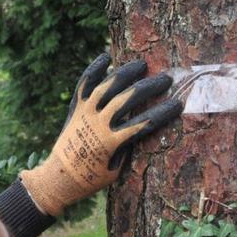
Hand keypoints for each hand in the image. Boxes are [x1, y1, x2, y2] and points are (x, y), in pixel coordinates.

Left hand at [20, 54, 181, 215]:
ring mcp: (85, 112)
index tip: (178, 104)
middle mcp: (98, 123)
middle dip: (150, 87)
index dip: (163, 112)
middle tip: (166, 79)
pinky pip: (85, 83)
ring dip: (126, 72)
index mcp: (111, 142)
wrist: (58, 177)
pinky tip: (107, 57)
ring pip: (107, 85)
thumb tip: (144, 126)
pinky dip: (95, 69)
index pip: (144, 123)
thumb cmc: (92, 179)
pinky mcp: (75, 107)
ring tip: (142, 64)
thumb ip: (128, 147)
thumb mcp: (116, 170)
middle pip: (128, 98)